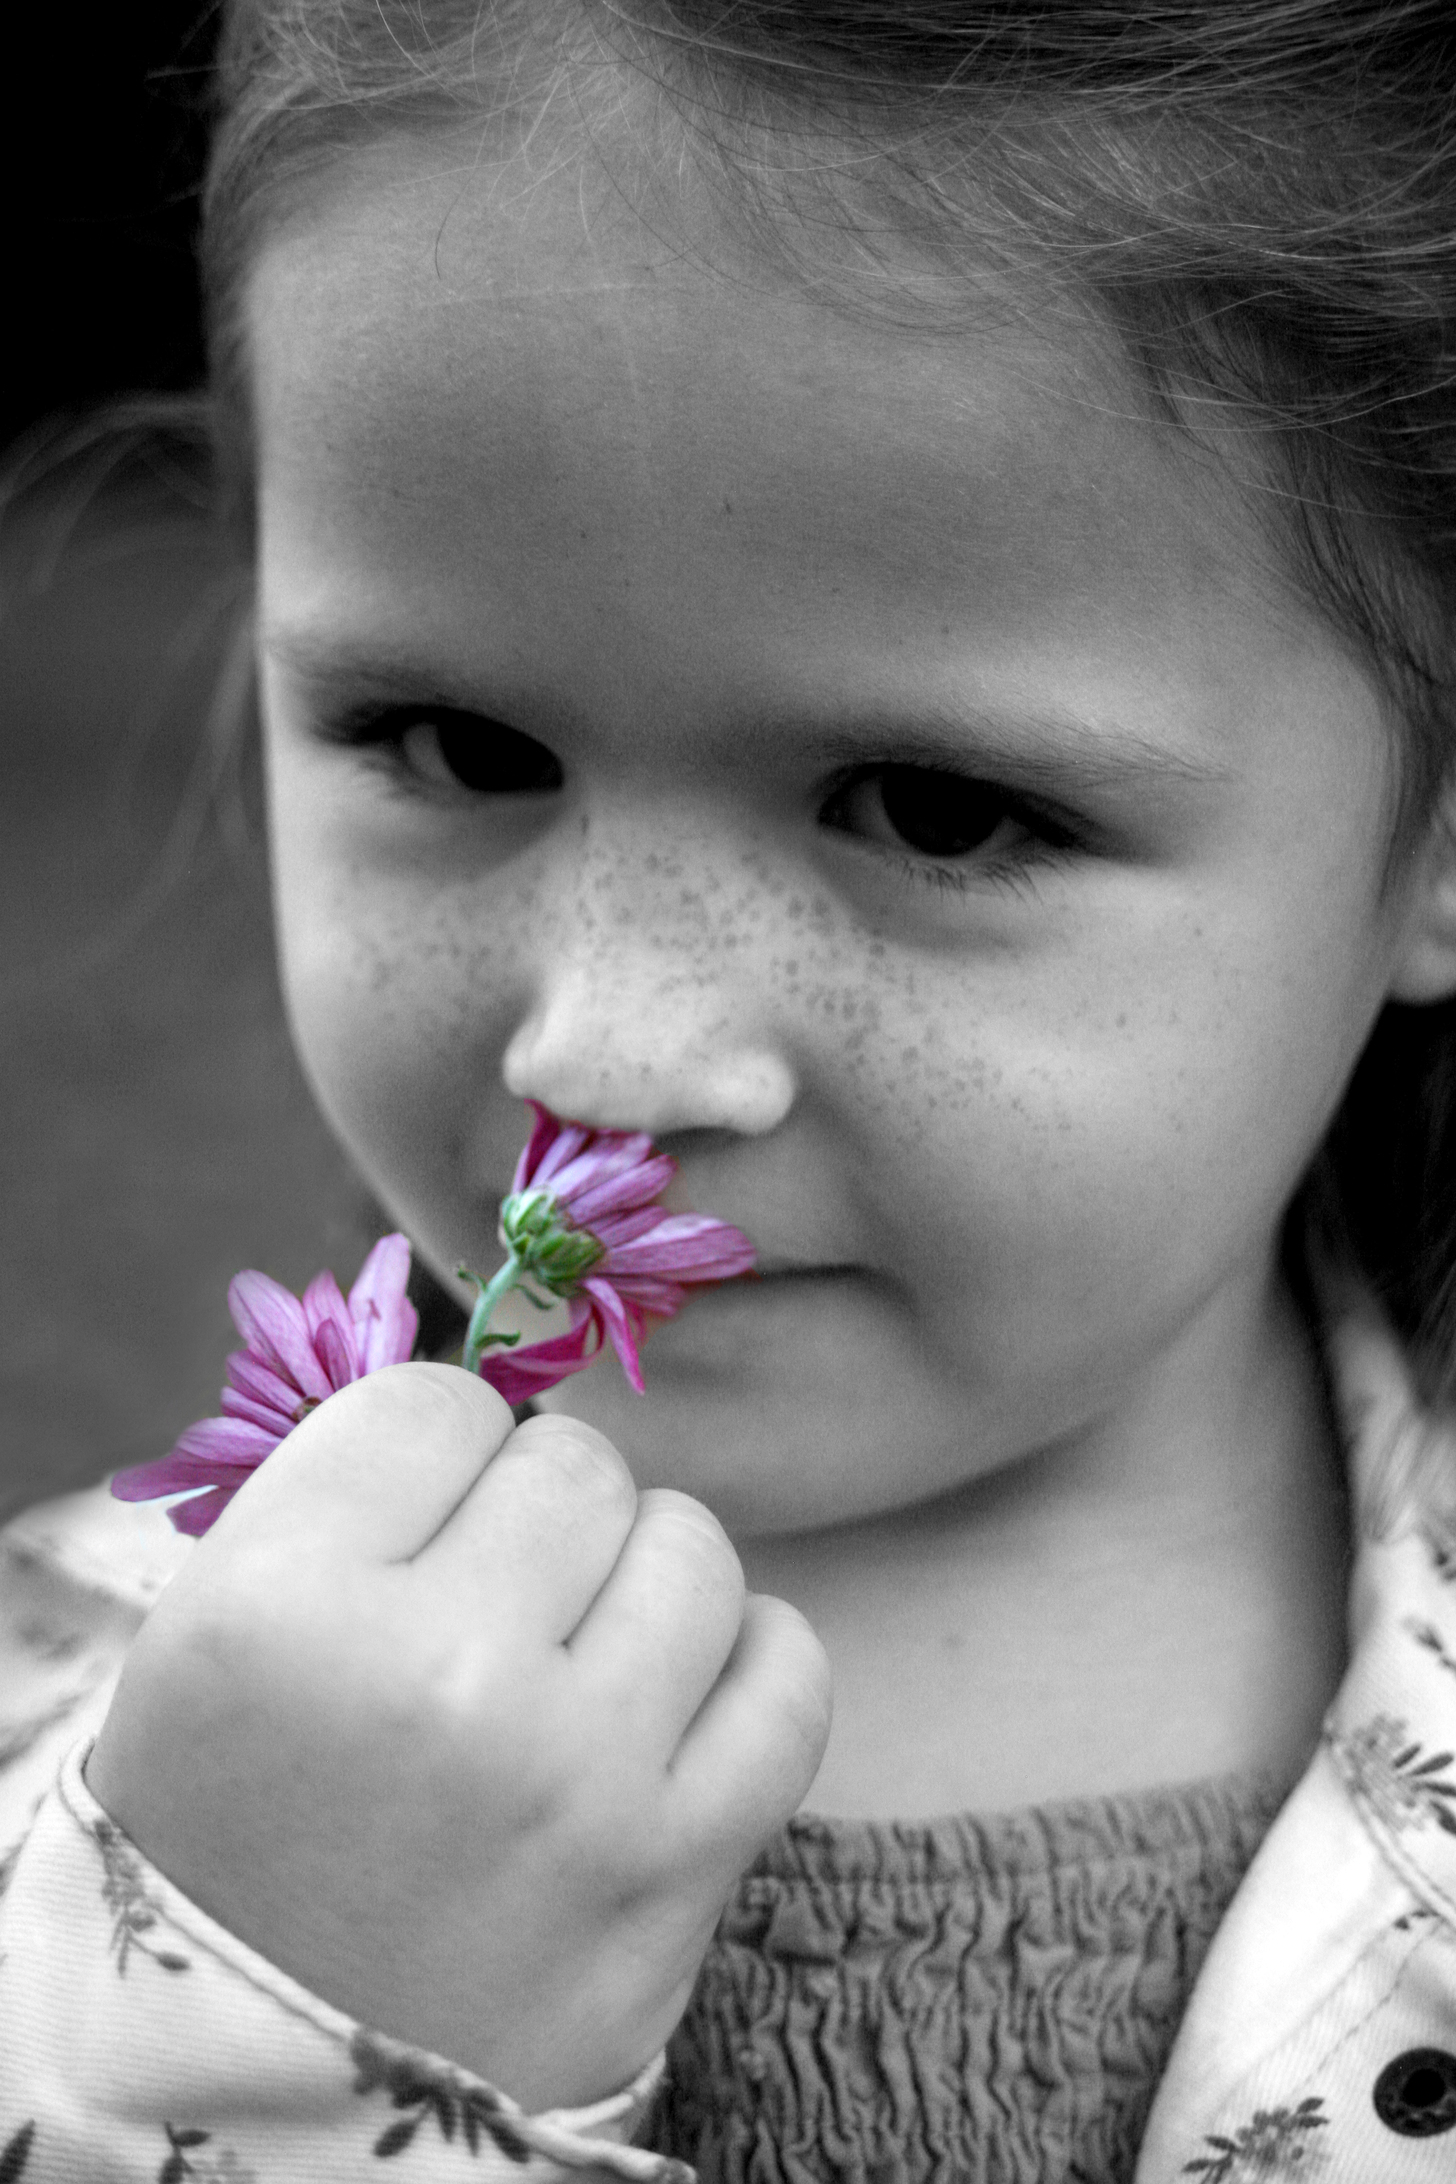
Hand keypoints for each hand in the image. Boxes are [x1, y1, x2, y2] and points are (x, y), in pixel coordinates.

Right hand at [87, 1365, 830, 2108]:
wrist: (269, 2101)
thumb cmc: (235, 1842)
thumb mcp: (214, 1648)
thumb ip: (352, 1501)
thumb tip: (507, 1399)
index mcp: (279, 1612)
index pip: (435, 1405)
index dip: (431, 1460)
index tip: (416, 1526)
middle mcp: (433, 1683)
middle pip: (573, 1466)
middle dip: (537, 1522)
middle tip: (491, 1609)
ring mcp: (573, 1781)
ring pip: (691, 1544)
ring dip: (640, 1584)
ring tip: (573, 1661)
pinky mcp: (679, 1873)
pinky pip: (787, 1671)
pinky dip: (744, 1665)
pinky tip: (673, 1702)